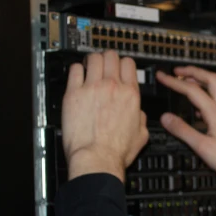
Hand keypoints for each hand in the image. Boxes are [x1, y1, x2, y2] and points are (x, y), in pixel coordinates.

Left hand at [62, 51, 148, 182]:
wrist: (97, 159)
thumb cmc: (116, 151)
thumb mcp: (142, 135)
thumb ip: (141, 118)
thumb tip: (139, 114)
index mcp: (130, 94)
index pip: (128, 63)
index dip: (123, 64)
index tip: (119, 67)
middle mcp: (112, 87)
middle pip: (111, 56)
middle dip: (107, 58)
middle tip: (103, 65)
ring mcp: (92, 88)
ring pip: (93, 58)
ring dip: (92, 60)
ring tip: (89, 67)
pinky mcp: (74, 94)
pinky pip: (74, 70)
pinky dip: (76, 69)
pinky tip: (77, 75)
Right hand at [156, 66, 215, 212]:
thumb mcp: (202, 147)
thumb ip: (182, 130)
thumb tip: (166, 118)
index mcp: (215, 112)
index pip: (191, 89)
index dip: (174, 81)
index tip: (162, 76)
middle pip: (210, 78)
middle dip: (192, 71)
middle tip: (178, 71)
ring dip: (204, 78)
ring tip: (191, 80)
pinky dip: (212, 93)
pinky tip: (205, 103)